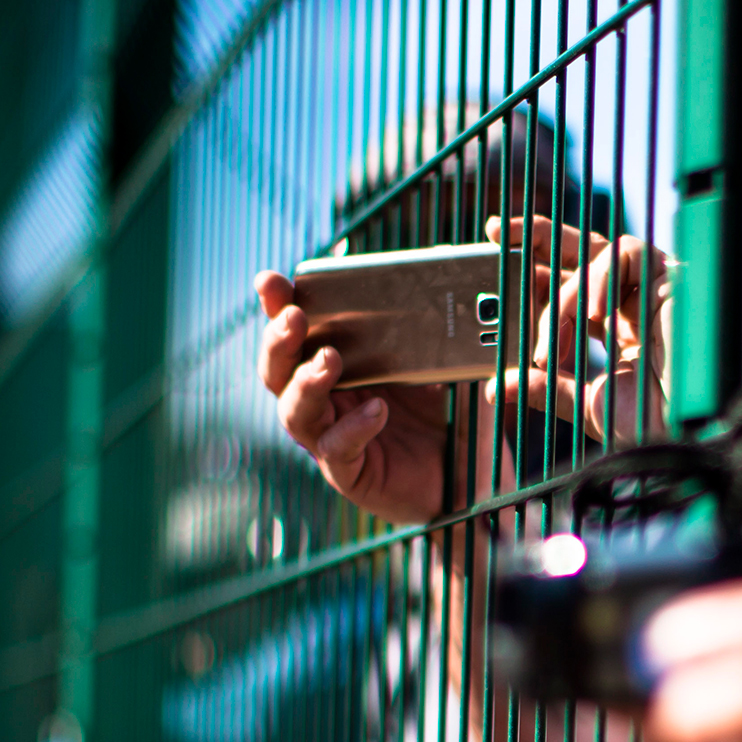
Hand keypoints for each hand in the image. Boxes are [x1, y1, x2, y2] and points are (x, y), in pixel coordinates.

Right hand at [256, 271, 458, 523]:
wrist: (470, 475)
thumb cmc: (447, 416)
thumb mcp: (438, 363)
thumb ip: (428, 324)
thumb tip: (435, 266)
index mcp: (335, 369)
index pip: (295, 334)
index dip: (277, 307)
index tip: (271, 280)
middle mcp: (324, 403)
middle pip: (277, 371)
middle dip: (278, 341)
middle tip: (295, 317)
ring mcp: (331, 439)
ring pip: (293, 412)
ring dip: (305, 382)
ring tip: (329, 359)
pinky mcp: (349, 474)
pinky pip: (337, 450)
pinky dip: (352, 427)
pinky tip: (376, 409)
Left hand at [484, 214, 672, 445]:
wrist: (698, 429)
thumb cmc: (656, 423)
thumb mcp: (588, 405)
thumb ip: (545, 389)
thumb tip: (495, 388)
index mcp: (623, 332)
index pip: (574, 292)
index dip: (539, 277)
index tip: (498, 268)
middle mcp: (639, 304)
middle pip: (584, 255)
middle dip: (539, 237)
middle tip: (494, 231)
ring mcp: (657, 289)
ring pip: (597, 257)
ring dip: (564, 295)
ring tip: (552, 343)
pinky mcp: (674, 277)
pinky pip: (627, 253)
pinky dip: (599, 277)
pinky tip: (591, 313)